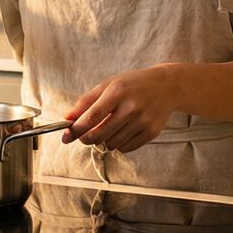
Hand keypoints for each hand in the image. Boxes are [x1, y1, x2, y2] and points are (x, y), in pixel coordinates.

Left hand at [62, 65, 180, 151]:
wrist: (166, 87)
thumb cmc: (132, 84)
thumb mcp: (108, 85)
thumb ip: (86, 102)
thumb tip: (67, 120)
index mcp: (118, 91)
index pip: (92, 117)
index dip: (76, 130)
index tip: (66, 137)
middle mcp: (131, 107)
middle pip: (100, 135)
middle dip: (87, 138)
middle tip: (85, 135)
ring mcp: (143, 121)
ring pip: (111, 144)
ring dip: (104, 141)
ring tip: (109, 128)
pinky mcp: (151, 132)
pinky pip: (125, 148)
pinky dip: (118, 143)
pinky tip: (122, 131)